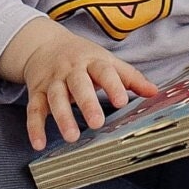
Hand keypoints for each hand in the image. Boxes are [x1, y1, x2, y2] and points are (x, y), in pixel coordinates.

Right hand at [2, 19, 162, 151]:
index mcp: (91, 61)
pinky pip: (34, 110)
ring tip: (72, 137)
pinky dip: (34, 127)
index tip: (122, 101)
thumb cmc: (82, 56)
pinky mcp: (37, 92)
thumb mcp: (105, 61)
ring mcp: (52, 81)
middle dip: (87, 103)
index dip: (113, 85)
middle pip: (78, 84)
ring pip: (55, 98)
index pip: (104, 71)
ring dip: (63, 117)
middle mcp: (71, 70)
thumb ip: (129, 77)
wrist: (43, 44)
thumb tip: (154, 91)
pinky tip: (39, 143)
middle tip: (97, 123)